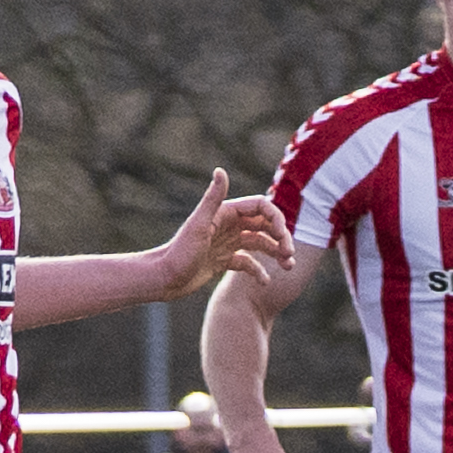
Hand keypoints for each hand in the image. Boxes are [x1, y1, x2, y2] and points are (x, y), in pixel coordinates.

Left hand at [154, 172, 289, 301]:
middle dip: (281, 238)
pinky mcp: (223, 260)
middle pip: (265, 225)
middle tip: (289, 255)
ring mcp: (227, 243)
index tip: (283, 236)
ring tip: (288, 267)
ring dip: (276, 253)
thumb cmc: (179, 252)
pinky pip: (248, 263)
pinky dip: (259, 271)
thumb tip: (220, 170)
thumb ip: (212, 198)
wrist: (163, 279)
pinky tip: (264, 282)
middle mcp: (228, 225)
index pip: (261, 207)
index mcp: (225, 213)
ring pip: (260, 244)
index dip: (277, 218)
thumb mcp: (199, 225)